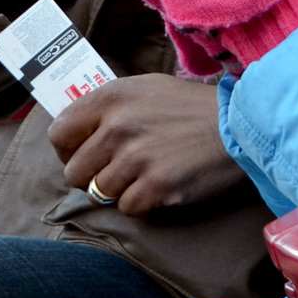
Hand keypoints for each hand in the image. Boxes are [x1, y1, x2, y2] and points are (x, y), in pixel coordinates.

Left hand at [50, 73, 246, 215]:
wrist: (239, 125)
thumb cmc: (192, 108)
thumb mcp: (145, 89)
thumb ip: (109, 107)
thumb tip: (78, 130)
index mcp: (111, 98)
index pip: (58, 134)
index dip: (68, 151)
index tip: (85, 156)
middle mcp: (117, 126)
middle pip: (74, 172)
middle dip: (93, 178)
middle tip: (118, 173)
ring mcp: (135, 157)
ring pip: (99, 193)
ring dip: (120, 191)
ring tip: (146, 175)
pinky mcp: (155, 185)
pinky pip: (128, 208)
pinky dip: (143, 203)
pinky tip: (162, 186)